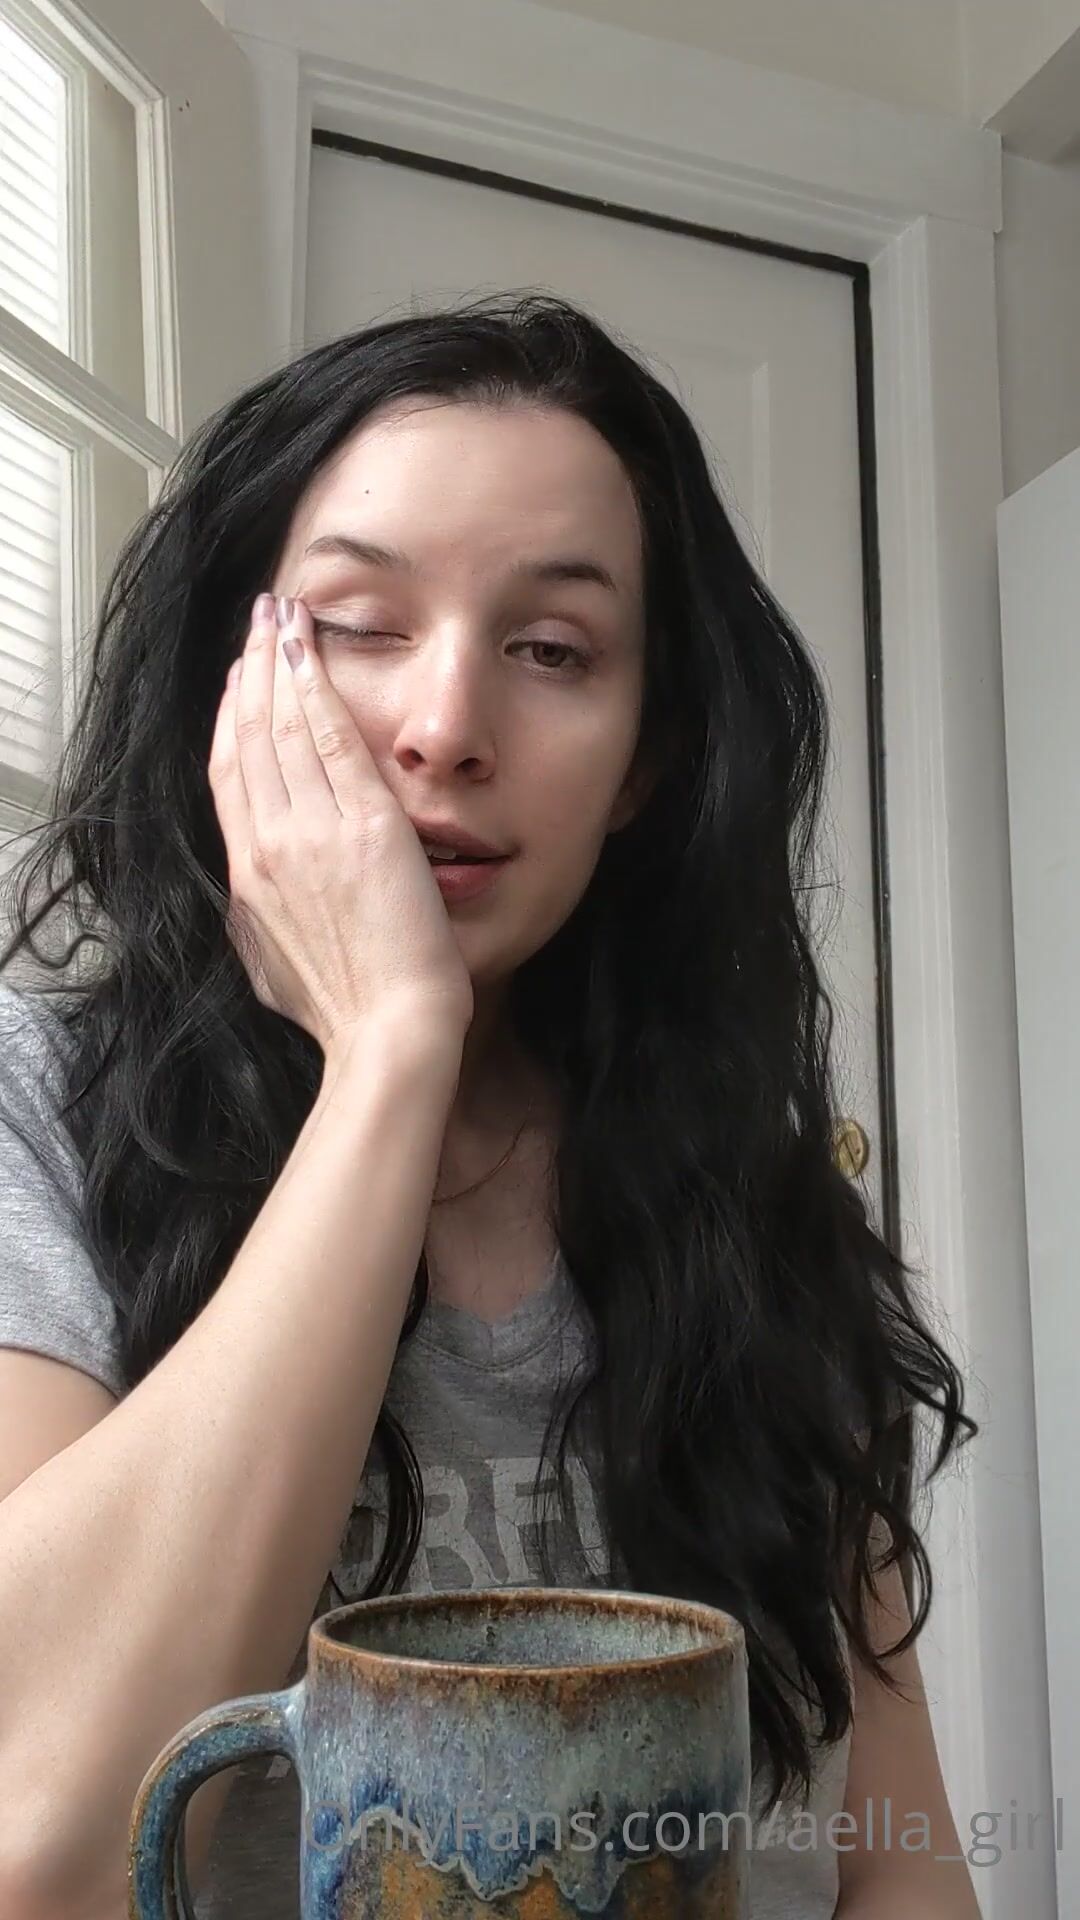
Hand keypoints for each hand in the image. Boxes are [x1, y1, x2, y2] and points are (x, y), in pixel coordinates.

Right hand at [208, 593, 474, 1055]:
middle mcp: (268, 844)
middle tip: (257, 624)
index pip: (229, 776)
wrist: (388, 1030)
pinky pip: (328, 737)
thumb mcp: (276, 966)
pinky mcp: (363, 825)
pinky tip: (312, 647)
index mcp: (248, 878)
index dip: (230, 720)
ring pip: (280, 726)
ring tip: (281, 615)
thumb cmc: (347, 1011)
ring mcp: (311, 831)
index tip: (239, 683)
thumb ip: (263, 921)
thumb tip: (256, 903)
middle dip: (248, 673)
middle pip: (245, 737)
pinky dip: (315, 685)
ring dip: (278, 662)